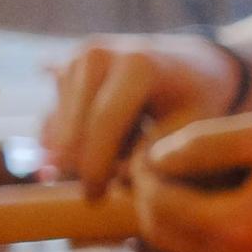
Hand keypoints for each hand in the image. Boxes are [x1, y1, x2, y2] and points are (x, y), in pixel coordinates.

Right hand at [43, 34, 241, 196]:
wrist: (190, 63)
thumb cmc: (196, 101)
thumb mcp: (194, 128)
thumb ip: (160, 153)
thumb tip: (119, 173)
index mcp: (137, 65)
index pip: (104, 122)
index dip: (95, 164)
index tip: (94, 197)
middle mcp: (99, 54)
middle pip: (74, 126)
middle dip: (81, 165)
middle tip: (98, 195)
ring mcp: (77, 59)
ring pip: (60, 126)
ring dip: (81, 152)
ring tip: (124, 153)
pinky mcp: (64, 68)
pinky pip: (54, 120)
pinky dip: (74, 140)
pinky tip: (112, 141)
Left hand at [132, 110, 251, 251]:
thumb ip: (203, 145)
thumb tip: (154, 158)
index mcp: (237, 228)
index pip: (158, 206)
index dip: (143, 173)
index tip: (147, 141)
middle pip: (162, 234)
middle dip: (149, 195)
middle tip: (157, 155)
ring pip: (185, 244)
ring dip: (174, 208)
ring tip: (187, 165)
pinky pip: (215, 246)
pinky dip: (203, 219)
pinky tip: (220, 183)